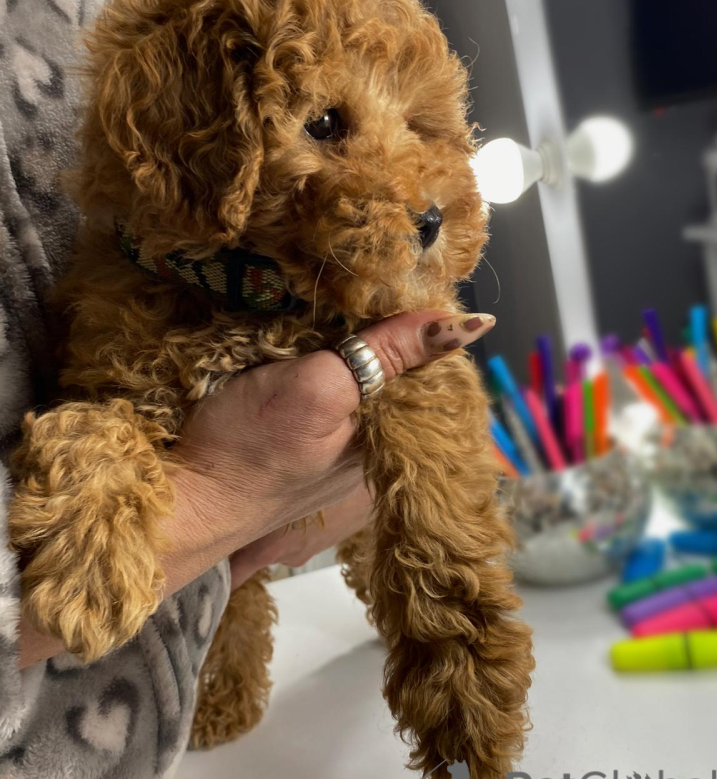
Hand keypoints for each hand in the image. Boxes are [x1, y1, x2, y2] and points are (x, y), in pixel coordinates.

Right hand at [18, 309, 494, 667]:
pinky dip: (333, 358)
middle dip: (393, 328)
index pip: (436, 375)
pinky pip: (340, 390)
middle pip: (403, 375)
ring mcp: (346, 452)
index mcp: (400, 450)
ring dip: (360, 339)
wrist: (182, 500)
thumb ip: (390, 356)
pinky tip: (319, 335)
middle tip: (369, 279)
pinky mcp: (311, 443)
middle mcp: (382, 454)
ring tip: (346, 296)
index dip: (425, 324)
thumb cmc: (247, 452)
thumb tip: (472, 323)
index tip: (406, 278)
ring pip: (371, 380)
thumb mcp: (320, 391)